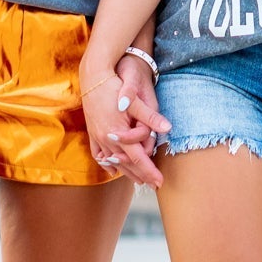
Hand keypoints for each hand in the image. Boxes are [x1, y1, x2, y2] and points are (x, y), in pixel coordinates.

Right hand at [81, 55, 167, 189]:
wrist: (92, 76)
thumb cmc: (114, 87)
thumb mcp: (135, 101)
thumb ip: (150, 117)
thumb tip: (168, 127)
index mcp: (118, 134)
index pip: (138, 158)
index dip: (150, 171)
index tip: (160, 182)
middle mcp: (106, 139)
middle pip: (126, 163)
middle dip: (140, 175)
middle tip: (153, 185)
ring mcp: (98, 137)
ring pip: (114, 161)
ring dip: (126, 172)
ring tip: (137, 181)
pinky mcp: (93, 132)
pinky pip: (100, 154)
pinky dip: (108, 164)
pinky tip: (112, 170)